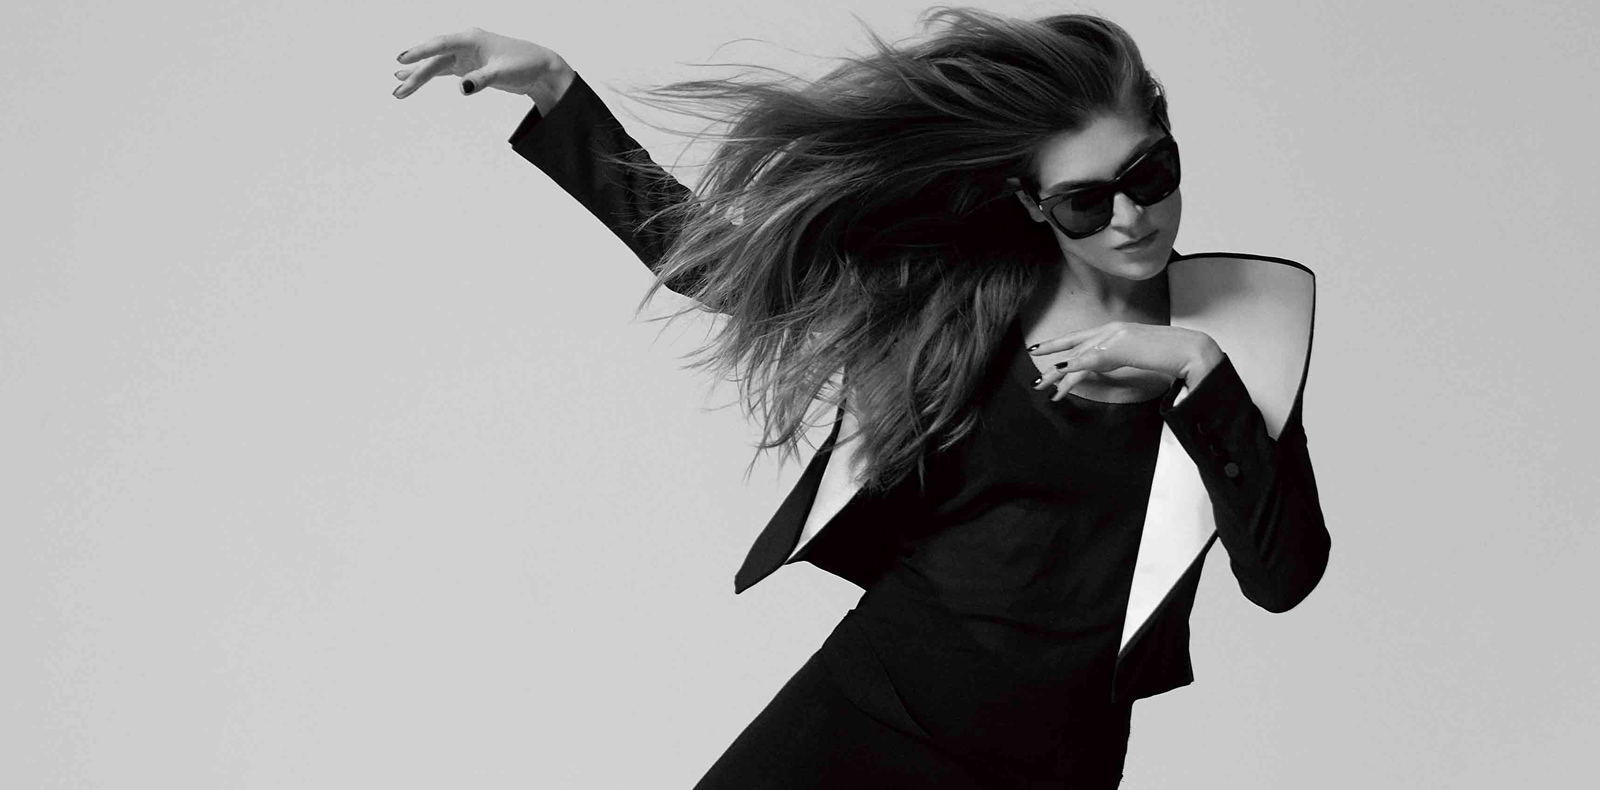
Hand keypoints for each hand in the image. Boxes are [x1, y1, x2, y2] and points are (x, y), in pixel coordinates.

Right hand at [393, 28, 574, 109]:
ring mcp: (465, 56)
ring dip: (418, 77)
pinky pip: (443, 71)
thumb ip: (482, 79)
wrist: (539, 69)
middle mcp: (464, 44)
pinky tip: (412, 80)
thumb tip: (462, 88)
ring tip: (398, 87)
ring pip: (436, 66)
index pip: (440, 44)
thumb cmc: (524, 64)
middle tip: (398, 89)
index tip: (402, 59)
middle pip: (434, 59)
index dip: (420, 52)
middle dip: (415, 74)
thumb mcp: (503, 72)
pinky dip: (428, 77)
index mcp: (471, 38)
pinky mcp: (468, 67)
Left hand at [1028, 321, 1222, 401]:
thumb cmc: (1171, 354)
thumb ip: (1123, 358)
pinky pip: (1087, 361)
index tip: (1043, 350)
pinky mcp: (1116, 349)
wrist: (1188, 348)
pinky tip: (1059, 377)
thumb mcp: (1140, 355)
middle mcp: (1111, 330)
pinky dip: (1070, 369)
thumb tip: (1111, 368)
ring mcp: (1113, 338)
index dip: (1060, 343)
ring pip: (1076, 356)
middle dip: (1052, 356)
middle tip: (1034, 368)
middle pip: (1073, 344)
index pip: (1082, 336)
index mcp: (1116, 330)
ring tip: (1043, 386)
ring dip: (1058, 374)